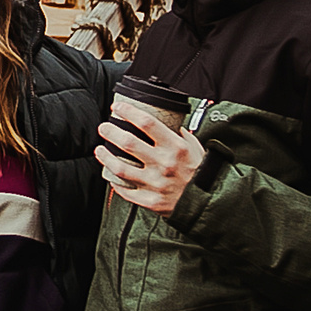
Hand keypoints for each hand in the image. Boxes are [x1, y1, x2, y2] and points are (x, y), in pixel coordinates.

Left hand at [96, 96, 204, 214]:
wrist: (210, 203)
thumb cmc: (201, 173)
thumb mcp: (194, 147)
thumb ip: (178, 134)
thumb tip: (165, 120)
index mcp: (175, 147)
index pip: (146, 123)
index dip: (128, 112)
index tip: (117, 108)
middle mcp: (164, 164)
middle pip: (128, 143)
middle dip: (110, 132)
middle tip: (103, 127)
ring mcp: (156, 184)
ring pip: (120, 168)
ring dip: (106, 156)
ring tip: (100, 149)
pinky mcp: (151, 201)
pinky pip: (126, 191)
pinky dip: (114, 182)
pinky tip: (110, 174)